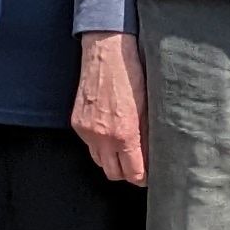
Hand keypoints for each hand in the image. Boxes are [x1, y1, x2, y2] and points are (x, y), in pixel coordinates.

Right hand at [73, 32, 146, 187]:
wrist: (106, 51)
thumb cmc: (131, 73)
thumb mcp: (148, 107)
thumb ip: (148, 135)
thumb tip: (153, 156)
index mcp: (124, 134)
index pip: (133, 174)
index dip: (143, 178)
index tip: (149, 175)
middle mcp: (102, 137)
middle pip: (113, 174)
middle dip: (126, 173)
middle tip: (138, 166)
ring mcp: (86, 131)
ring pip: (99, 161)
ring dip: (111, 160)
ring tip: (124, 150)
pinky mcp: (76, 123)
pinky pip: (89, 145)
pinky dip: (99, 144)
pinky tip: (109, 132)